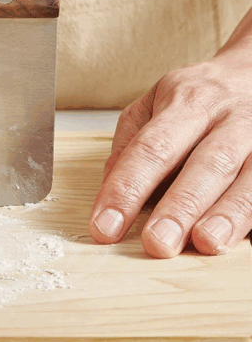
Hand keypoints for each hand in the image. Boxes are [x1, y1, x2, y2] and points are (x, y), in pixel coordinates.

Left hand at [89, 8, 251, 257]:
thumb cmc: (200, 98)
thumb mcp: (155, 104)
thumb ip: (130, 144)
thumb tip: (109, 187)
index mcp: (187, 101)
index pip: (150, 148)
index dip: (126, 190)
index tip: (104, 228)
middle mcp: (231, 116)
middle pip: (206, 163)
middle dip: (180, 206)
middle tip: (158, 244)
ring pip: (251, 176)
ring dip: (229, 213)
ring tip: (206, 243)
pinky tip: (243, 237)